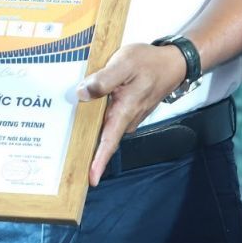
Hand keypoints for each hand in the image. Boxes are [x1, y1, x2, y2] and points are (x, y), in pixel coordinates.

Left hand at [75, 41, 188, 185]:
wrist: (172, 63)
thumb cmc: (149, 62)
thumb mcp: (124, 63)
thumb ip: (103, 79)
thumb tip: (82, 93)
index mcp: (125, 110)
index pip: (110, 141)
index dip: (99, 161)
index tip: (92, 180)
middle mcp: (128, 119)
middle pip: (104, 139)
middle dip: (88, 150)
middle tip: (69, 160)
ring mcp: (130, 117)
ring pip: (107, 128)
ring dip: (92, 131)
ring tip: (72, 137)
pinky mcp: (129, 111)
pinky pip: (111, 119)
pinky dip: (100, 119)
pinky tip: (88, 112)